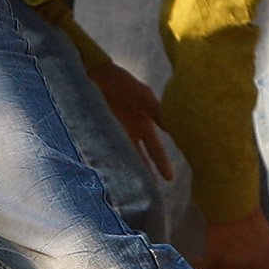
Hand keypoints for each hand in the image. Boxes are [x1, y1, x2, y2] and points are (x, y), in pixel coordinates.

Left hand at [87, 60, 172, 185]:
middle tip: (148, 195)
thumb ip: (159, 114)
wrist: (94, 73)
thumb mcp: (145, 97)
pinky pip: (103, 153)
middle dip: (143, 175)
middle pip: (138, 159)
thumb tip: (174, 130)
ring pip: (122, 159)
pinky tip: (107, 177)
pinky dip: (106, 164)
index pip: (155, 150)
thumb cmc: (122, 83)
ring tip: (129, 192)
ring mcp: (112, 135)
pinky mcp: (96, 134)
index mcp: (143, 125)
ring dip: (126, 173)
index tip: (169, 179)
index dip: (162, 164)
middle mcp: (129, 134)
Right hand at [194, 210, 268, 268]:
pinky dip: (200, 266)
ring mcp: (233, 263)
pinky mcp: (217, 258)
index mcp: (267, 260)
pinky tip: (197, 261)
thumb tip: (254, 268)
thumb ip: (260, 254)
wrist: (234, 205)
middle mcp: (251, 267)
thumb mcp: (264, 238)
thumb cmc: (249, 216)